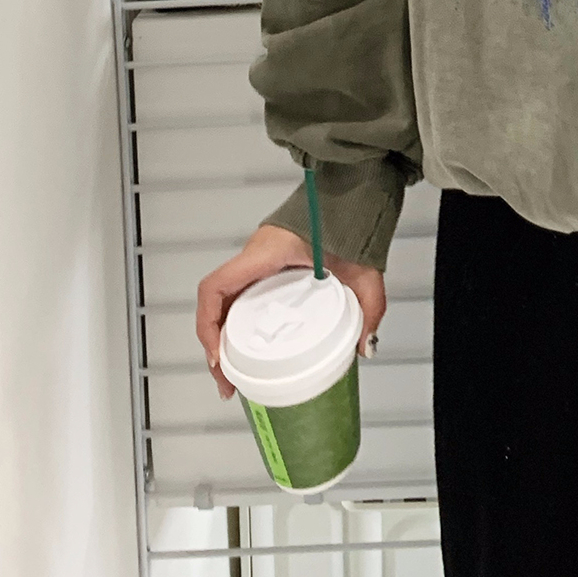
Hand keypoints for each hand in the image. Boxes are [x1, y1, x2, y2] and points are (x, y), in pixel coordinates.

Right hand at [195, 225, 386, 400]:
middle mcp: (255, 256)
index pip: (215, 287)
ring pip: (227, 301)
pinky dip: (239, 322)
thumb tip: (365, 348)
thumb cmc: (351, 221)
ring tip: (234, 375)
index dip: (208, 326)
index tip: (219, 358)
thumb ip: (369, 307)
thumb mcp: (363, 270)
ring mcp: (259, 259)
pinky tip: (250, 348)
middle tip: (228, 383)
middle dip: (215, 345)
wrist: (352, 193)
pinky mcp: (269, 263)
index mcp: (266, 253)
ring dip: (224, 336)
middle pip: (217, 303)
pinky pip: (242, 295)